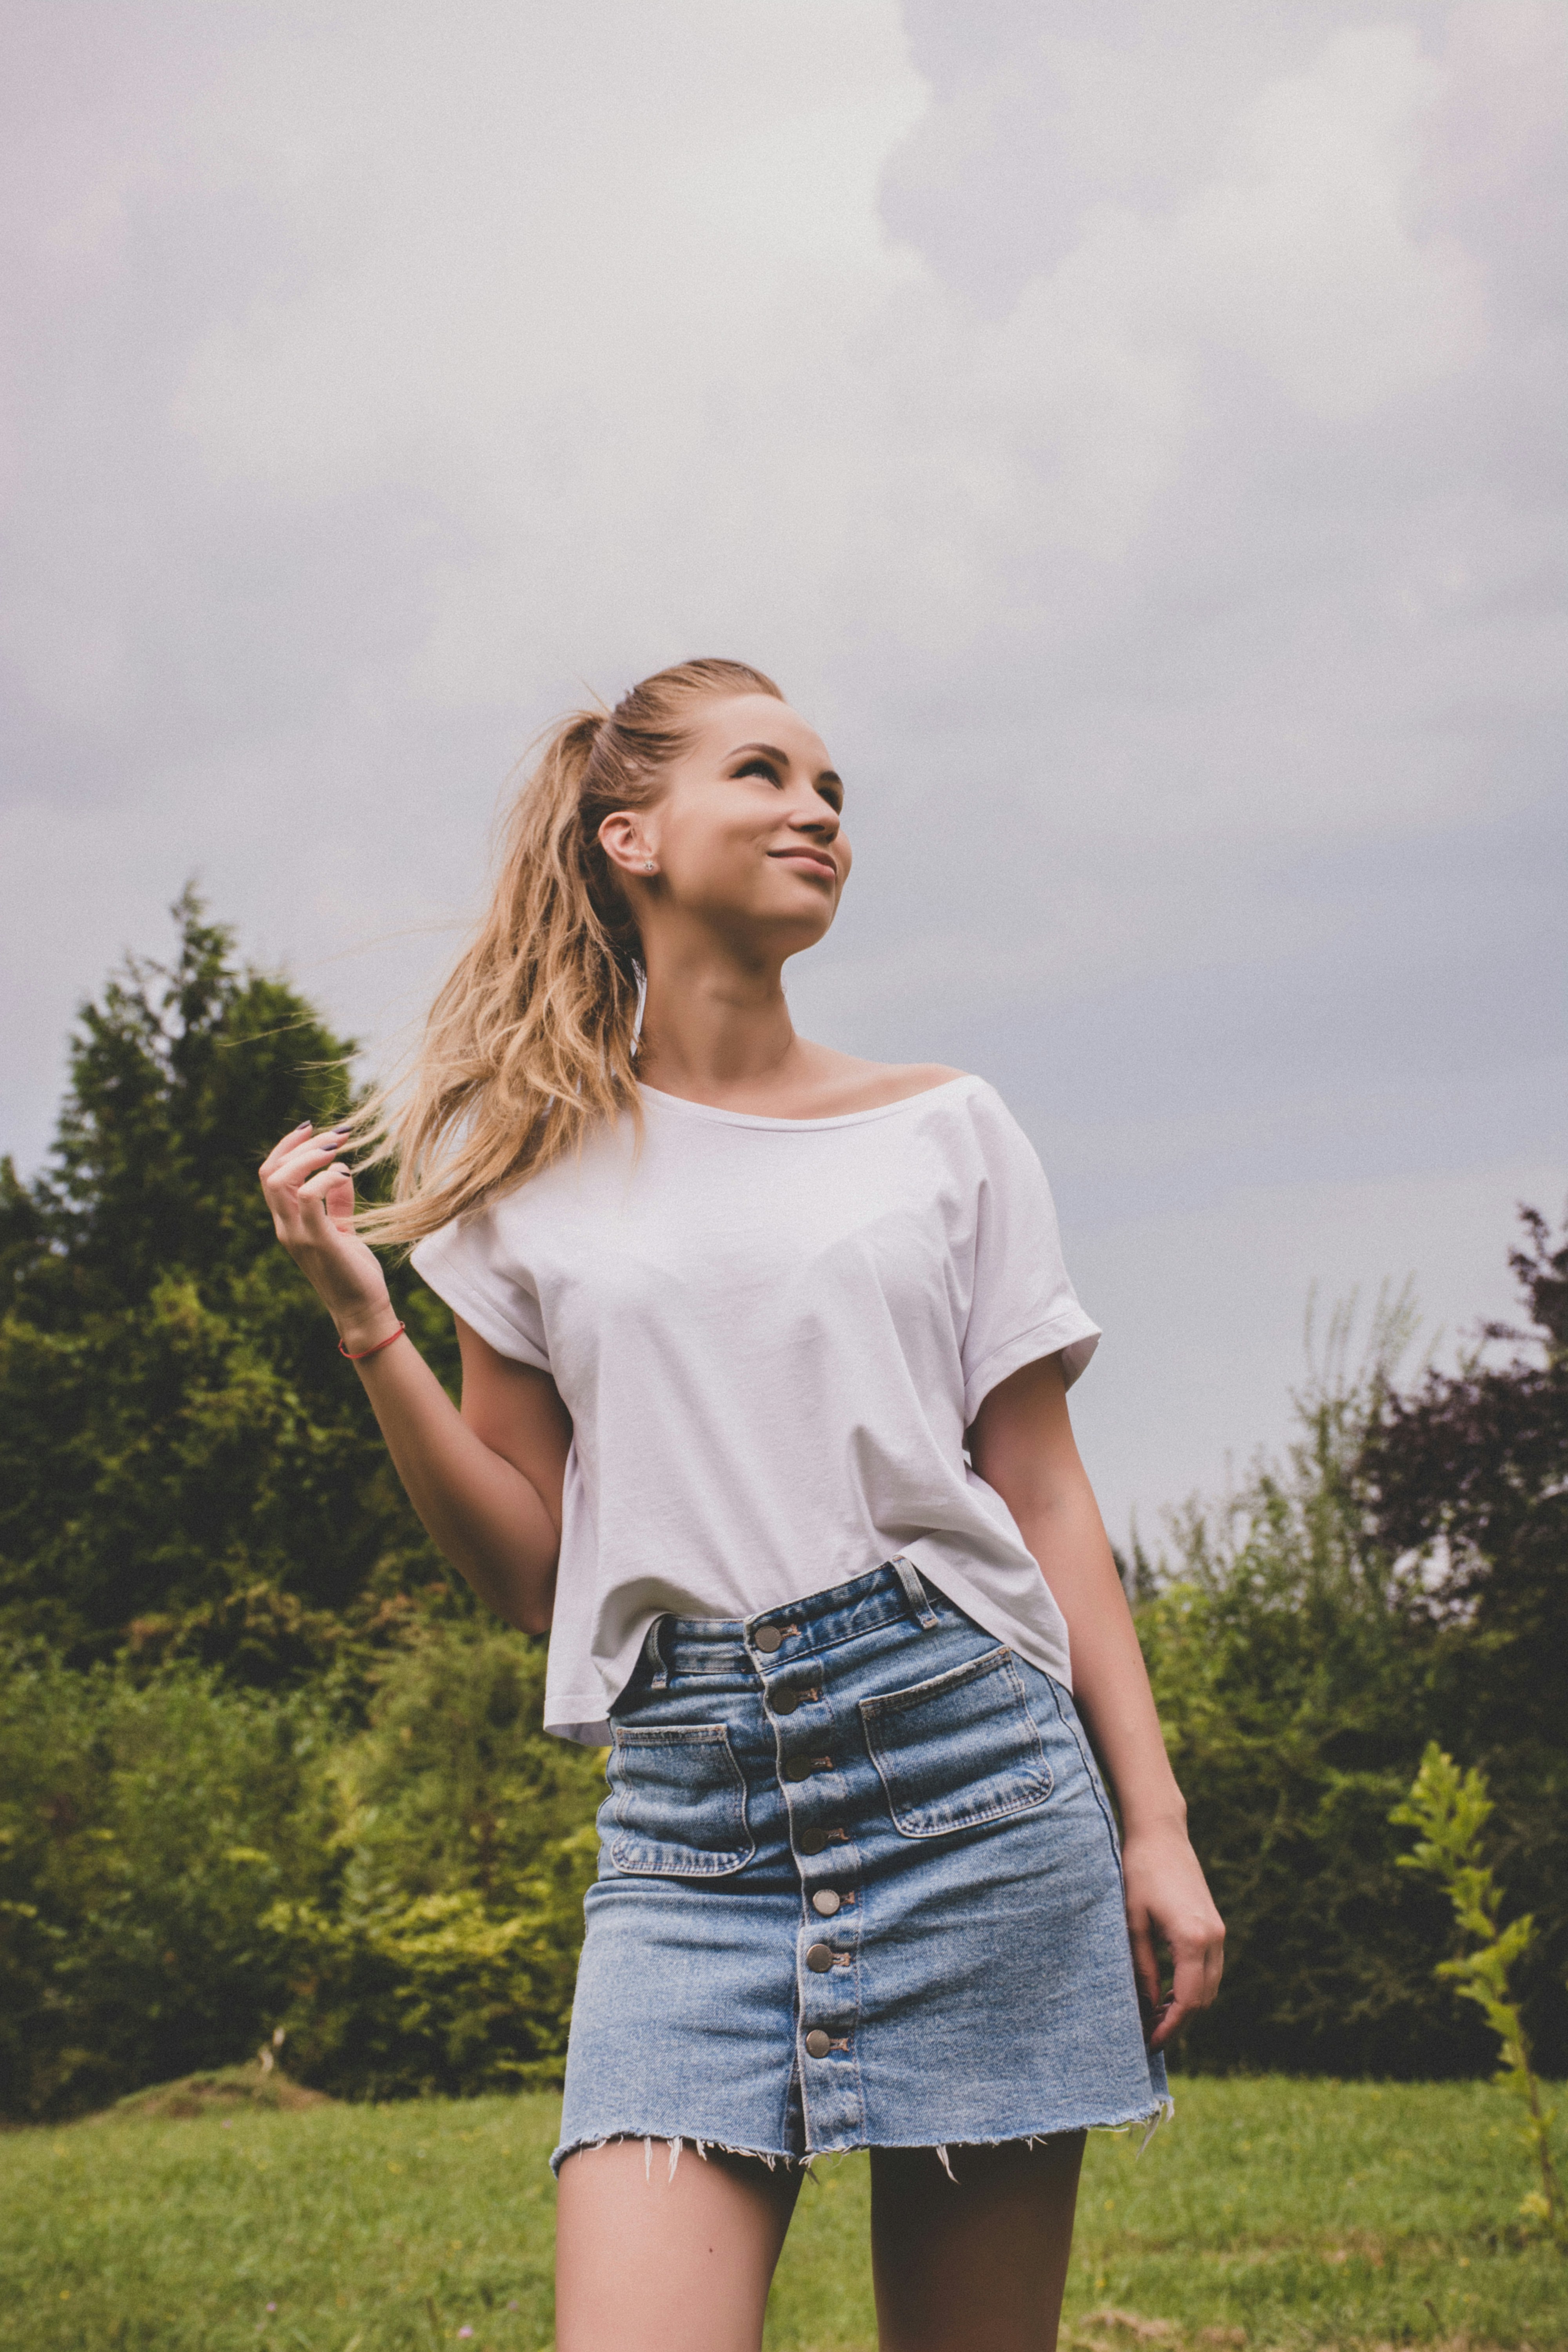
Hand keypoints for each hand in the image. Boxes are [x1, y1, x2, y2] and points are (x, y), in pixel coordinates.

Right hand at [258, 1121, 394, 1350]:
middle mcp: (286, 1227)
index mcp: (287, 1222)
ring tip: (337, 1147)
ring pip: (281, 1180)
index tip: (312, 1127)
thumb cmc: (353, 1271)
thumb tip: (340, 1169)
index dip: (286, 1146)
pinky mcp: (319, 1241)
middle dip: (300, 1144)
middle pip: (270, 1172)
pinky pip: (308, 1197)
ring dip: (309, 1156)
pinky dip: (325, 1178)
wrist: (362, 1310)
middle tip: (337, 1135)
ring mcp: (298, 1235)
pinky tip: (344, 1174)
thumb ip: (337, 1201)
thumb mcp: (343, 1229)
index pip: (270, 1175)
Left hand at [1121, 1821, 1224, 2051]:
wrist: (1160, 1834)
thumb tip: (1145, 2007)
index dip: (1170, 2027)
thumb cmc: (1139, 1873)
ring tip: (1155, 2016)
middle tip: (1149, 2034)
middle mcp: (1214, 1938)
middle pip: (1203, 1999)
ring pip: (1210, 1986)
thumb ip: (1142, 1968)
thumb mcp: (1133, 1924)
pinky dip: (1193, 1986)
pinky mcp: (1215, 1925)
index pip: (1187, 2001)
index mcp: (1193, 1939)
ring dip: (1187, 2005)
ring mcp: (1218, 1931)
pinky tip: (1167, 1991)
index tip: (1150, 2042)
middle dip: (1179, 2022)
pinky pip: (1210, 1968)